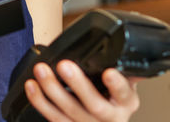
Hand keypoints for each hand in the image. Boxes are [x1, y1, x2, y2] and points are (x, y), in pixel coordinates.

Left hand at [24, 60, 140, 121]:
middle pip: (94, 105)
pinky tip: (32, 87)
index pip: (124, 94)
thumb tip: (137, 54)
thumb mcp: (127, 87)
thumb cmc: (114, 100)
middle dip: (78, 85)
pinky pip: (54, 118)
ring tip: (41, 71)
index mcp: (126, 103)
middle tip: (65, 66)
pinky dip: (41, 102)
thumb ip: (128, 72)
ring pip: (69, 113)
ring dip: (52, 91)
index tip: (109, 73)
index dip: (117, 85)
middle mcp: (110, 119)